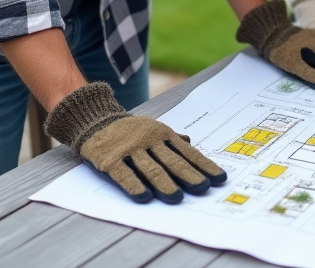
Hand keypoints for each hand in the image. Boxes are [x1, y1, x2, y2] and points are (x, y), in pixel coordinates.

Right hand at [45, 82, 226, 203]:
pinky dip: (134, 185)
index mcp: (162, 134)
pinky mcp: (110, 159)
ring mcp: (130, 149)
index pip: (187, 152)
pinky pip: (124, 173)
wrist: (94, 118)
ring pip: (151, 168)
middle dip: (189, 175)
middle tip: (203, 188)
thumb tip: (190, 142)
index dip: (204, 165)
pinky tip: (143, 196)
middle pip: (173, 161)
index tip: (219, 178)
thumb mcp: (152, 129)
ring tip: (176, 197)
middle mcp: (149, 140)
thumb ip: (171, 139)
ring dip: (164, 183)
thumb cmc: (128, 129)